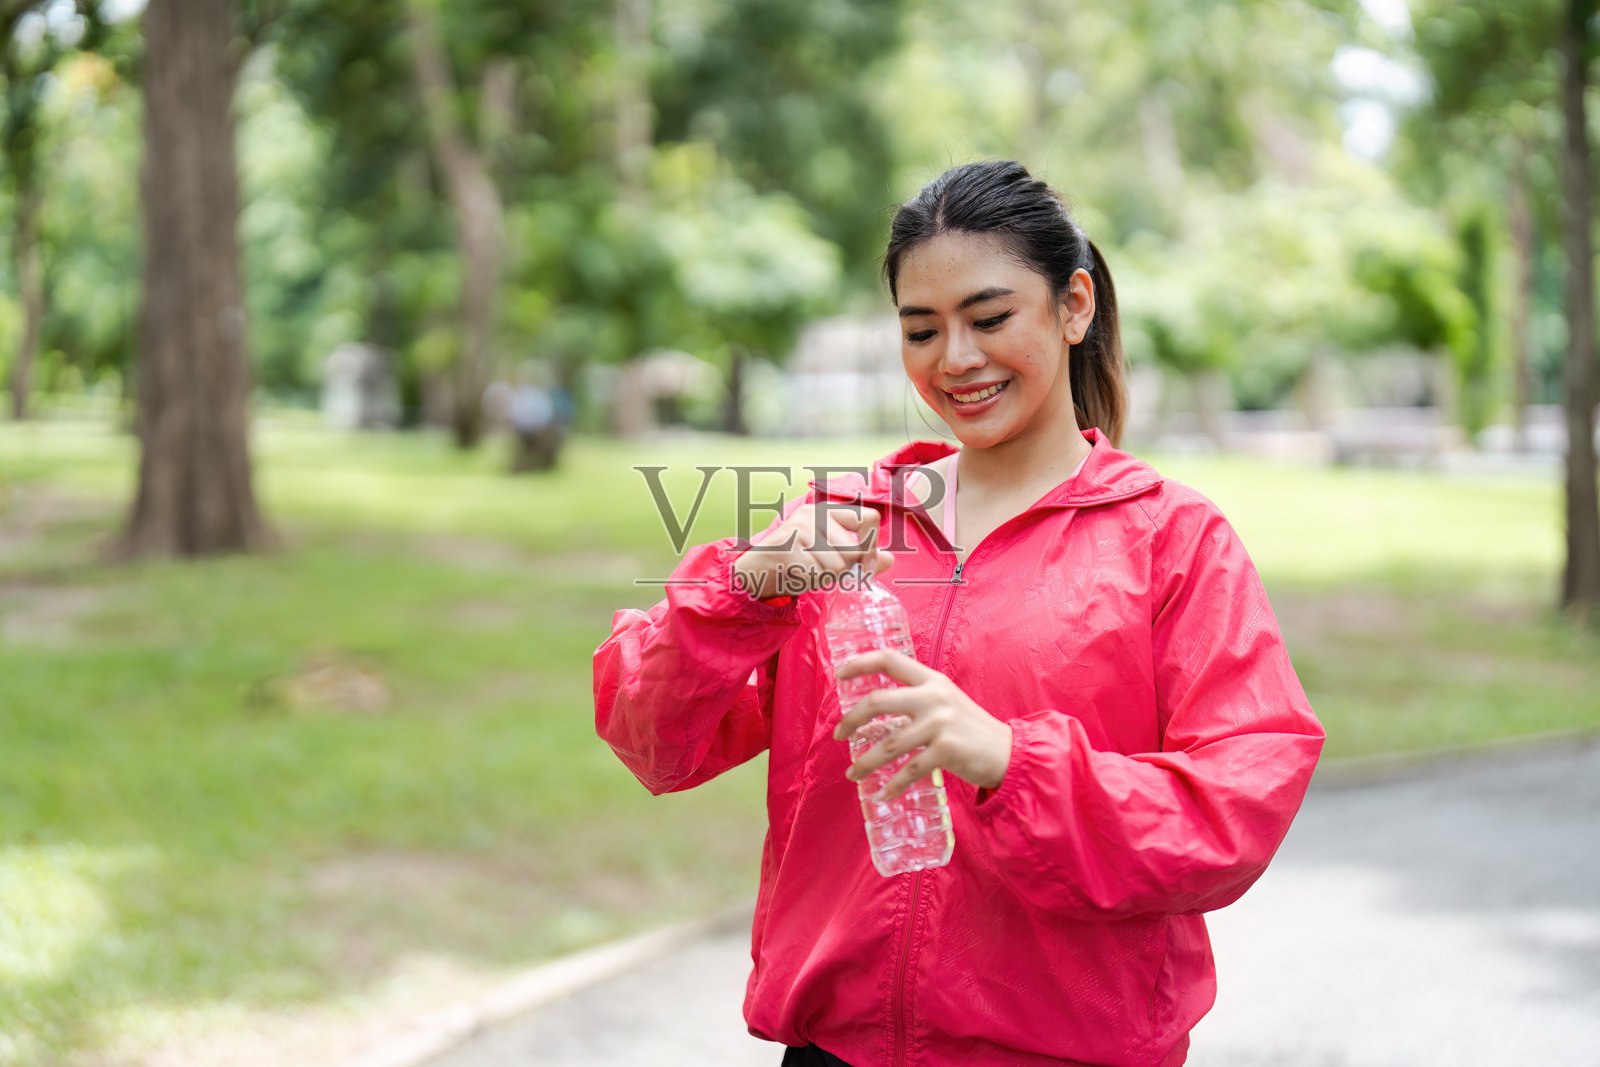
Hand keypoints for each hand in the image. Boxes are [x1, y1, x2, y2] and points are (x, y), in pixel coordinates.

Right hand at [732, 500, 894, 599]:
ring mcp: (800, 529)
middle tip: (822, 572)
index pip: (869, 518)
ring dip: (826, 578)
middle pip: (854, 550)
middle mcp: (814, 514)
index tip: (865, 564)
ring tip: (807, 571)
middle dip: (844, 571)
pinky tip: (797, 576)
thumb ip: (859, 556)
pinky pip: (818, 574)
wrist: (754, 573)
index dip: (873, 544)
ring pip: (838, 565)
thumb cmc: (796, 563)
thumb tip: (890, 559)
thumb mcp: (829, 556)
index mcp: (826, 511)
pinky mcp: (789, 546)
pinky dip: (811, 582)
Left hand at [832, 649, 1012, 801]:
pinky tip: (883, 793)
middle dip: (851, 720)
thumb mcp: (945, 701)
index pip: (889, 659)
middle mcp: (934, 696)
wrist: (1007, 752)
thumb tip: (875, 708)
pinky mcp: (946, 750)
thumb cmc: (970, 729)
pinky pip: (909, 770)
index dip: (860, 663)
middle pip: (877, 701)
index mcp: (931, 679)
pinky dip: (892, 785)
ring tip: (852, 773)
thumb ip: (917, 697)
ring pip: (887, 744)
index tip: (839, 674)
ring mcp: (940, 723)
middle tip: (839, 734)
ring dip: (865, 762)